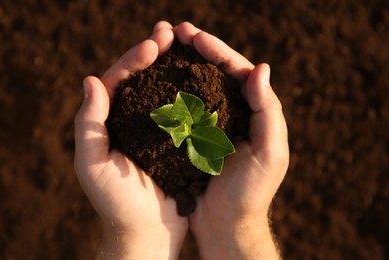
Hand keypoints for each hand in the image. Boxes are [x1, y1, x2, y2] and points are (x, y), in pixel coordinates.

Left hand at [74, 21, 187, 259]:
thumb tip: (91, 79)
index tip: (154, 44)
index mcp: (110, 121)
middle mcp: (132, 120)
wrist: (146, 231)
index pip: (119, 79)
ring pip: (164, 89)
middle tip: (171, 32)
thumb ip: (89, 123)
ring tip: (188, 45)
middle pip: (143, 78)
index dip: (135, 58)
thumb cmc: (116, 202)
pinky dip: (190, 92)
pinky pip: (183, 110)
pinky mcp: (176, 140)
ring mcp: (155, 128)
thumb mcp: (93, 163)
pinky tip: (202, 78)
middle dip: (155, 53)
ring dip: (174, 67)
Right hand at [174, 22, 288, 258]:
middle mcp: (233, 113)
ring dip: (182, 65)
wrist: (227, 224)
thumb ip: (269, 110)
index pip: (236, 71)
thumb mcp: (270, 153)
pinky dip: (171, 92)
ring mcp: (212, 124)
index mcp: (254, 112)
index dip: (217, 50)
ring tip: (163, 47)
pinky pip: (182, 108)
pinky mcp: (193, 138)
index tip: (194, 35)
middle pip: (215, 72)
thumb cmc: (251, 193)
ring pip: (197, 86)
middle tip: (176, 31)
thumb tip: (261, 68)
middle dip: (197, 50)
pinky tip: (157, 81)